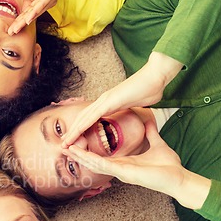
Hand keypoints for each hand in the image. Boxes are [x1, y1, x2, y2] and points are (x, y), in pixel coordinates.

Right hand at [8, 0, 64, 34]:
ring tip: (16, 28)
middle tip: (11, 32)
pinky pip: (41, 3)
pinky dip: (34, 11)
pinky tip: (28, 18)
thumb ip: (28, 0)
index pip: (27, 13)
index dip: (19, 21)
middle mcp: (47, 2)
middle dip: (20, 24)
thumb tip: (22, 12)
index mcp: (41, 1)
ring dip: (25, 21)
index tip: (10, 29)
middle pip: (31, 15)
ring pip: (35, 12)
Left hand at [61, 53, 182, 146]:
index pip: (89, 119)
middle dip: (72, 133)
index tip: (74, 141)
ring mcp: (105, 100)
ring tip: (65, 143)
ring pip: (84, 118)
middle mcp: (103, 101)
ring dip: (73, 131)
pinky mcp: (109, 101)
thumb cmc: (149, 89)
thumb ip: (130, 109)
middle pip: (82, 119)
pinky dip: (82, 125)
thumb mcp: (137, 105)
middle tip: (63, 145)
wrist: (157, 76)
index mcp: (108, 103)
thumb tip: (132, 113)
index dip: (80, 130)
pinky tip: (75, 133)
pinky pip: (93, 115)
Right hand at [64, 120, 185, 195]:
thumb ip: (150, 134)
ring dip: (81, 157)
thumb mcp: (157, 144)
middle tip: (64, 146)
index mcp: (124, 163)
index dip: (88, 149)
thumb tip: (148, 121)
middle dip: (78, 154)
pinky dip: (92, 160)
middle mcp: (119, 169)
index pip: (101, 156)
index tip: (78, 140)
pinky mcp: (125, 173)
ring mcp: (120, 172)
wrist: (178, 178)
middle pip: (93, 161)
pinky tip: (83, 155)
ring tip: (68, 149)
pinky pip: (105, 166)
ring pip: (95, 163)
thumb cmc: (168, 167)